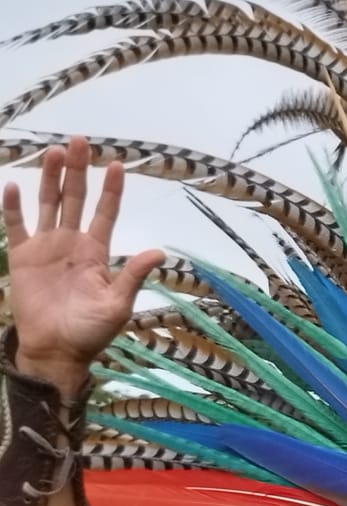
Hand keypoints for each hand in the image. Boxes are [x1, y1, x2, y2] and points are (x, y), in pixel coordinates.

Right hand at [1, 136, 163, 396]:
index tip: (117, 165)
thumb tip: (158, 251)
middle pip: (76, 199)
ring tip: (54, 152)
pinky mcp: (22, 256)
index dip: (110, 190)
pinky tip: (13, 185)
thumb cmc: (91, 332)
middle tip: (80, 141)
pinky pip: (15, 225)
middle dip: (78, 171)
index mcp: (97, 253)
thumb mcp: (117, 305)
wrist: (56, 350)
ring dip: (51, 178)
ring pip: (48, 204)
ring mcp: (46, 247)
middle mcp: (72, 243)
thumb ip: (132, 275)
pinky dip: (12, 206)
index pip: (105, 213)